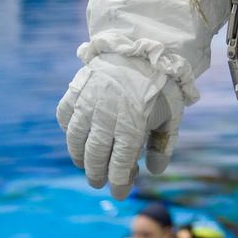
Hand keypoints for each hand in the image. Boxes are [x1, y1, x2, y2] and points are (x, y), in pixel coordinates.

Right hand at [57, 54, 183, 198]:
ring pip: (75, 138)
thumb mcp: (172, 114)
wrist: (145, 45)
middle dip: (96, 173)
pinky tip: (75, 136)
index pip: (120, 163)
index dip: (119, 182)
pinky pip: (64, 114)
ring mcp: (88, 102)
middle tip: (97, 182)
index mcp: (132, 124)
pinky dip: (67, 128)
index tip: (119, 193)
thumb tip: (154, 172)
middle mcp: (106, 116)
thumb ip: (163, 144)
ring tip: (85, 165)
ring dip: (78, 156)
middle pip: (95, 155)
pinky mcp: (77, 88)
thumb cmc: (161, 84)